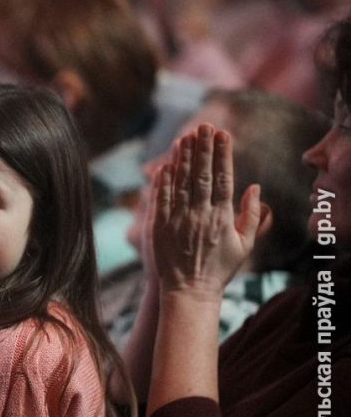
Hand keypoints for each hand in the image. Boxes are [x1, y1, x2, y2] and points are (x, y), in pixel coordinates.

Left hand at [151, 125, 265, 298]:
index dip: (223, 155)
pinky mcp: (160, 227)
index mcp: (222, 218)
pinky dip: (163, 180)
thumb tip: (256, 187)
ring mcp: (178, 220)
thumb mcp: (244, 244)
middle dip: (203, 148)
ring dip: (183, 158)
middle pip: (201, 175)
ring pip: (180, 183)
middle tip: (204, 125)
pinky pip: (161, 199)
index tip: (224, 134)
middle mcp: (200, 216)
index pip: (223, 179)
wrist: (189, 291)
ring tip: (185, 136)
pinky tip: (165, 163)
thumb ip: (252, 215)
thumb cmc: (219, 269)